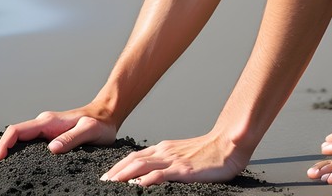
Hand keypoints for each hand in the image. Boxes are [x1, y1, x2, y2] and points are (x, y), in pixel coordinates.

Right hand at [0, 107, 118, 160]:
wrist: (107, 115)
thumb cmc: (100, 122)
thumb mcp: (89, 131)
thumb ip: (71, 138)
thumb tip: (52, 148)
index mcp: (49, 122)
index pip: (17, 130)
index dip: (4, 144)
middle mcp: (44, 124)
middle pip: (15, 135)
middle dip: (3, 150)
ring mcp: (47, 130)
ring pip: (22, 139)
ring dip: (11, 151)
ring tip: (5, 170)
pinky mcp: (51, 136)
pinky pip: (31, 143)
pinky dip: (21, 152)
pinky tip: (23, 165)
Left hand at [100, 132, 249, 186]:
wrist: (228, 144)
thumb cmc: (209, 153)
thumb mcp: (183, 155)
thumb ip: (168, 161)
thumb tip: (152, 174)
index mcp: (164, 148)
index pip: (135, 157)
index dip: (119, 166)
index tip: (107, 177)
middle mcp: (165, 152)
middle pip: (133, 160)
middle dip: (115, 172)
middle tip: (102, 183)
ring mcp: (173, 160)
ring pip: (142, 166)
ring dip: (123, 175)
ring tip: (110, 184)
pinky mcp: (183, 170)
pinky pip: (160, 175)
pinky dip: (145, 181)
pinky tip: (136, 187)